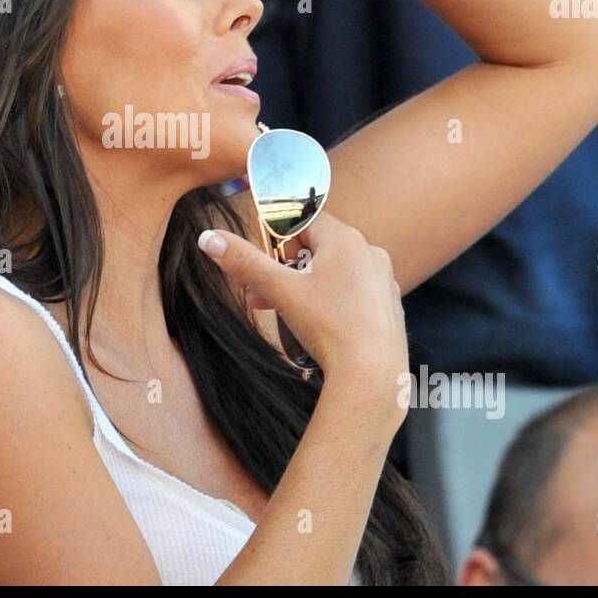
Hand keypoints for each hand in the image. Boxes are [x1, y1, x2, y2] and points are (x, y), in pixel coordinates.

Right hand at [197, 213, 407, 401]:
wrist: (372, 375)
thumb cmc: (330, 327)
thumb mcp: (281, 291)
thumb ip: (245, 261)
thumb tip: (209, 237)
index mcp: (346, 239)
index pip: (303, 221)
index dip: (277, 242)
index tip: (264, 267)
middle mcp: (369, 253)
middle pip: (316, 249)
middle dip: (284, 270)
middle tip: (260, 295)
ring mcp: (382, 281)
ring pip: (333, 273)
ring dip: (303, 287)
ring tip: (282, 313)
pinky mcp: (387, 307)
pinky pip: (351, 293)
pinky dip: (329, 302)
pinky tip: (317, 325)